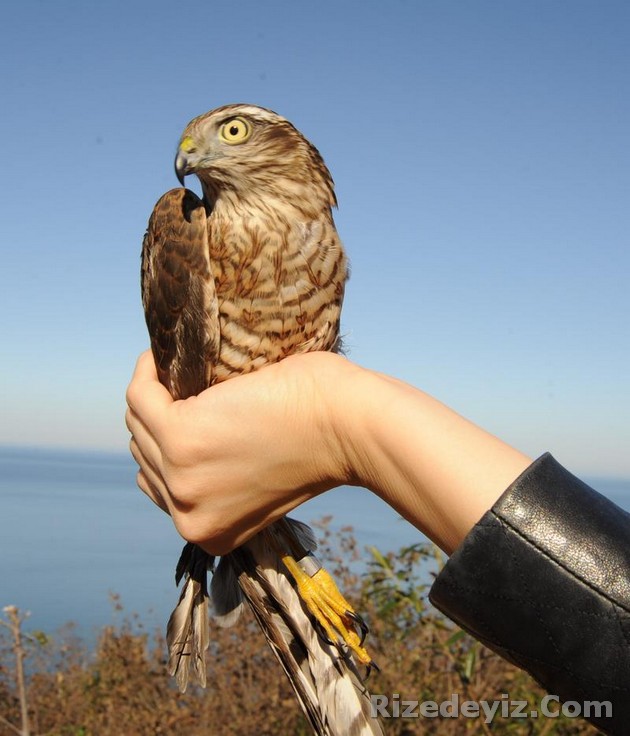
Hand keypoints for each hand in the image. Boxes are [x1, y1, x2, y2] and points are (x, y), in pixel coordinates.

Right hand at [125, 350, 355, 554]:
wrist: (351, 425)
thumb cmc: (320, 438)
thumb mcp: (259, 479)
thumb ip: (218, 478)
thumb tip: (184, 443)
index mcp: (209, 533)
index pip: (160, 484)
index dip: (165, 445)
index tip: (177, 409)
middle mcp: (189, 517)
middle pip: (146, 455)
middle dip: (156, 419)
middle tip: (175, 385)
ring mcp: (183, 479)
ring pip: (140, 424)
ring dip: (152, 394)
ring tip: (173, 371)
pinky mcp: (183, 437)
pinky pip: (142, 396)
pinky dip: (146, 372)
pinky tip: (159, 357)